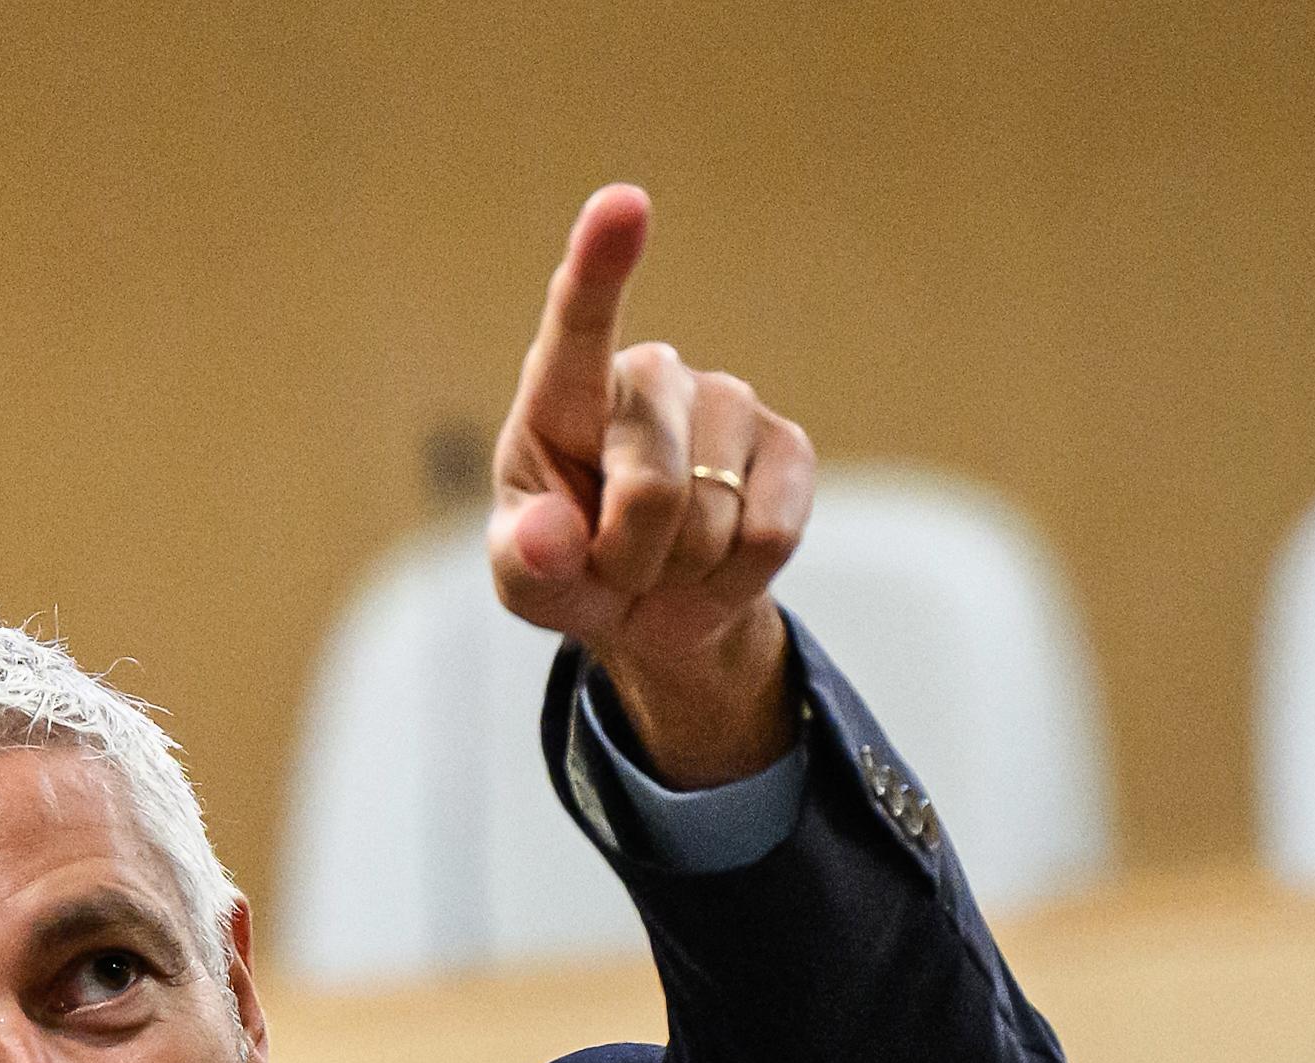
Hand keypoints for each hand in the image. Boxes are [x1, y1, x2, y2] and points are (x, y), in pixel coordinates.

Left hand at [488, 185, 814, 787]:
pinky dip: (734, 577)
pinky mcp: (790, 448)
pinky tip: (715, 563)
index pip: (578, 322)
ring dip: (681, 570)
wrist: (649, 607)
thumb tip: (549, 536)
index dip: (600, 264)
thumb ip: (524, 561)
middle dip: (629, 555)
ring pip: (715, 518)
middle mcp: (651, 378)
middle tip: (611, 566)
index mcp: (564, 394)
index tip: (621, 203)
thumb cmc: (569, 569)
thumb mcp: (526, 580)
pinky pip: (770, 533)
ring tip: (661, 561)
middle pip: (651, 483)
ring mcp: (727, 404)